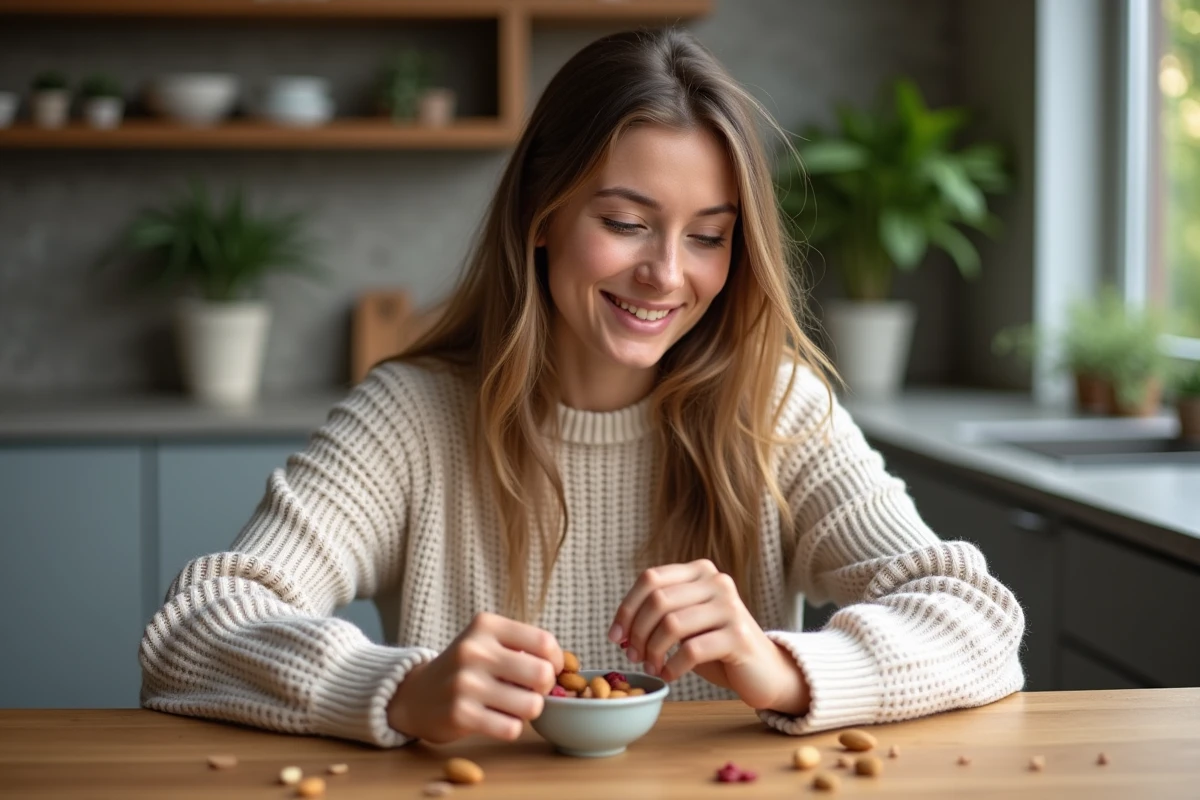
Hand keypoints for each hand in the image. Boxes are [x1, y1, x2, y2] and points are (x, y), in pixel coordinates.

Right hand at [387, 612, 562, 743]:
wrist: (415, 696)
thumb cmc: (464, 669)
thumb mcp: (486, 642)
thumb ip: (522, 647)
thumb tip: (564, 666)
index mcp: (485, 626)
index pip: (544, 642)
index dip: (556, 661)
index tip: (549, 669)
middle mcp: (474, 650)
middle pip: (542, 674)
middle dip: (544, 688)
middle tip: (531, 690)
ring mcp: (466, 683)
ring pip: (532, 705)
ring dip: (528, 710)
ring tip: (512, 705)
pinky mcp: (461, 714)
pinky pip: (512, 728)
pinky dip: (511, 728)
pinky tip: (496, 719)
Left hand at [608, 559, 809, 714]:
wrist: (762, 671)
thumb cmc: (716, 647)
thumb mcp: (686, 623)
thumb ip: (658, 616)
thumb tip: (618, 631)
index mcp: (700, 571)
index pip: (650, 578)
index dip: (626, 608)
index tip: (615, 636)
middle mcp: (717, 582)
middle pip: (658, 600)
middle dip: (637, 632)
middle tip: (632, 656)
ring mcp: (730, 607)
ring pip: (672, 624)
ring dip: (652, 650)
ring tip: (651, 666)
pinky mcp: (738, 636)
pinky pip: (691, 650)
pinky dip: (672, 666)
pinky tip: (669, 675)